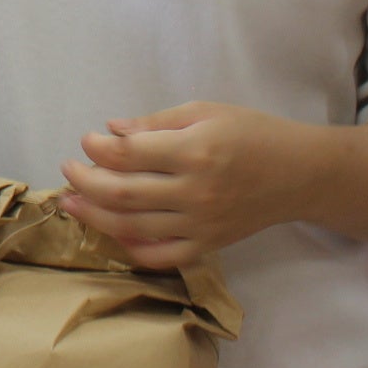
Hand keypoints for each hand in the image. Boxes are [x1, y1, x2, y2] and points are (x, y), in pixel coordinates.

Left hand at [60, 102, 323, 268]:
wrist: (300, 174)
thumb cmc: (252, 133)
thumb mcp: (206, 111)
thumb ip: (156, 122)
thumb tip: (112, 130)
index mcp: (195, 151)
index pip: (129, 154)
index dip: (97, 148)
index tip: (86, 141)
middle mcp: (195, 192)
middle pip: (123, 194)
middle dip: (85, 182)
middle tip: (68, 170)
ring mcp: (201, 225)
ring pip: (133, 227)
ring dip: (94, 216)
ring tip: (71, 203)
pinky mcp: (208, 246)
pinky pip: (160, 256)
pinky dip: (131, 248)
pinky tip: (112, 232)